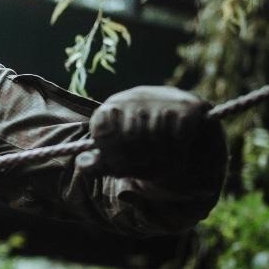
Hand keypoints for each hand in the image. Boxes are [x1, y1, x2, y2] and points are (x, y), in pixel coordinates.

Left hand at [76, 85, 221, 177]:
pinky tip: (176, 156)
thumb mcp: (118, 151)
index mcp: (111, 108)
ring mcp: (160, 99)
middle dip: (137, 161)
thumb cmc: (141, 139)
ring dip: (159, 160)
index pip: (103, 132)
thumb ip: (99, 162)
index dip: (111, 156)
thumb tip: (82, 163)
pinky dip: (178, 153)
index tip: (120, 168)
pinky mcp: (186, 106)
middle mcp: (133, 98)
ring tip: (159, 165)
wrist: (179, 115)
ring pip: (155, 138)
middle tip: (143, 170)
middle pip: (130, 138)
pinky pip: (178, 137)